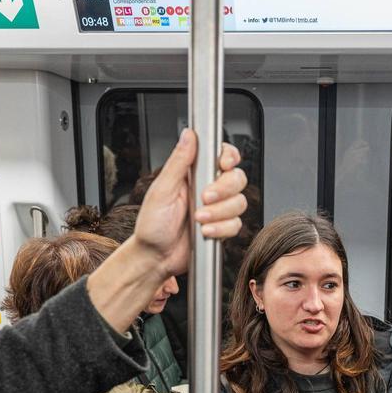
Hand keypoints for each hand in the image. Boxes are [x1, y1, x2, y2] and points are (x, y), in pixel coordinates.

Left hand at [134, 130, 247, 276]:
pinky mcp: (222, 228)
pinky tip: (205, 231)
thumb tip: (188, 134)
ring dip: (220, 212)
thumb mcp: (162, 189)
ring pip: (239, 202)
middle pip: (237, 178)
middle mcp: (209, 189)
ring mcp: (217, 209)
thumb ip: (179, 161)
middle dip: (224, 189)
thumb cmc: (152, 225)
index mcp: (194, 175)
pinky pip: (236, 224)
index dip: (229, 157)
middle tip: (204, 198)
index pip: (222, 156)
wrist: (155, 257)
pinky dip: (221, 228)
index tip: (223, 164)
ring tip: (199, 218)